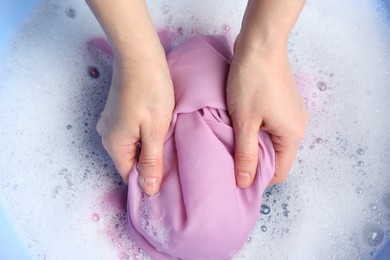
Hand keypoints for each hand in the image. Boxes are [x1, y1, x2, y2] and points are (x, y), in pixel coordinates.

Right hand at [97, 56, 173, 194]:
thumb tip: (149, 190)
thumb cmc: (150, 92)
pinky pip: (131, 134)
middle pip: (130, 162)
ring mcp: (111, 122)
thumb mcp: (155, 131)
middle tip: (173, 160)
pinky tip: (159, 130)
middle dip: (150, 165)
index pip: (129, 176)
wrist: (140, 57)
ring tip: (169, 144)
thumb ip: (151, 162)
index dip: (148, 181)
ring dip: (149, 149)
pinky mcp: (118, 112)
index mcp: (114, 145)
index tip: (168, 180)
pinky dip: (145, 137)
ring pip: (132, 147)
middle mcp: (107, 136)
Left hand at [227, 37, 307, 187]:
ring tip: (233, 144)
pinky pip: (272, 126)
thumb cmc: (252, 82)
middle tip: (231, 162)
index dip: (259, 179)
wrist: (260, 44)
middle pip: (277, 156)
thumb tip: (244, 183)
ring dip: (254, 145)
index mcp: (292, 135)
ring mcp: (292, 113)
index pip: (279, 172)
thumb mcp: (245, 122)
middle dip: (255, 162)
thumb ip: (245, 154)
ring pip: (272, 141)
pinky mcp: (284, 103)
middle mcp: (298, 126)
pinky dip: (257, 131)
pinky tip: (241, 126)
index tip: (237, 180)